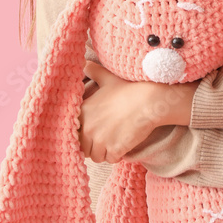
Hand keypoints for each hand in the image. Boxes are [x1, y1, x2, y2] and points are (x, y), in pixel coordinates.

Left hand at [78, 62, 196, 163]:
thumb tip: (84, 62)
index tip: (95, 130)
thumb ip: (93, 71)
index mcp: (82, 112)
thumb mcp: (108, 78)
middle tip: (108, 134)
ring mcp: (100, 140)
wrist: (148, 101)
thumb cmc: (128, 89)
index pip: (73, 134)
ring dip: (106, 151)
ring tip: (116, 138)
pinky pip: (111, 159)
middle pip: (84, 148)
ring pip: (97, 156)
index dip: (84, 134)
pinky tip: (124, 142)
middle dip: (95, 145)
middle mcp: (87, 128)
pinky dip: (117, 154)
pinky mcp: (113, 149)